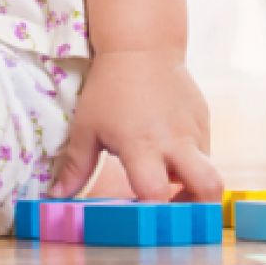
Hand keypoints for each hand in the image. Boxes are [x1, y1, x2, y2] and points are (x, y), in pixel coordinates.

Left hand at [46, 49, 222, 201]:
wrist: (142, 45)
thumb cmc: (108, 88)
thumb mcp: (86, 127)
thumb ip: (76, 166)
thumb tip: (56, 196)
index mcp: (142, 146)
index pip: (156, 193)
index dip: (151, 214)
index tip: (139, 219)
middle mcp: (175, 142)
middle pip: (209, 188)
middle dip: (200, 209)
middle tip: (177, 214)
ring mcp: (194, 130)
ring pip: (209, 170)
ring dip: (192, 184)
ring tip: (167, 183)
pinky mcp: (204, 119)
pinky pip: (204, 149)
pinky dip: (190, 159)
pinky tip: (169, 150)